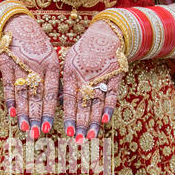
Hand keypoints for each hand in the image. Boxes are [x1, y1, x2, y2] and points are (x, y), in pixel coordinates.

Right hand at [0, 14, 59, 138]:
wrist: (19, 26)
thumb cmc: (40, 49)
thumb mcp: (51, 62)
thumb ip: (55, 83)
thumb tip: (62, 106)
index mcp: (52, 66)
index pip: (51, 93)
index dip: (49, 112)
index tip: (49, 128)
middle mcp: (37, 66)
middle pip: (37, 96)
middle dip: (37, 117)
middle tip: (37, 135)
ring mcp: (20, 64)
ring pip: (22, 93)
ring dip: (24, 112)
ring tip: (25, 128)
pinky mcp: (6, 62)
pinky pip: (8, 84)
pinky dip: (10, 99)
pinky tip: (11, 113)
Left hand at [63, 20, 125, 142]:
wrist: (107, 33)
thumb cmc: (83, 51)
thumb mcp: (69, 62)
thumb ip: (66, 83)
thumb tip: (58, 103)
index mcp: (72, 72)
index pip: (69, 99)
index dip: (68, 116)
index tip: (66, 131)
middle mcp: (86, 76)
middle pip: (83, 104)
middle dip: (80, 124)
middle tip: (77, 141)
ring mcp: (102, 76)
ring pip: (97, 103)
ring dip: (93, 121)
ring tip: (90, 136)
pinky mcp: (116, 76)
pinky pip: (112, 95)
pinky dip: (109, 108)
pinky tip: (105, 121)